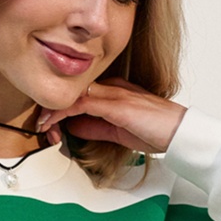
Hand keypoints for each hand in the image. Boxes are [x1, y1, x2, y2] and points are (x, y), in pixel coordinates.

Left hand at [38, 78, 186, 152]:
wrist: (180, 133)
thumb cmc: (157, 131)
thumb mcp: (118, 130)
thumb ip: (95, 127)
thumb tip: (72, 128)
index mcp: (113, 90)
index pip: (79, 94)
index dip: (59, 108)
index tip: (46, 125)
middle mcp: (112, 86)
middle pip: (72, 91)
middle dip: (51, 108)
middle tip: (39, 127)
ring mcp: (114, 93)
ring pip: (73, 95)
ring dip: (52, 111)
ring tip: (40, 126)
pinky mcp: (117, 104)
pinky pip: (82, 103)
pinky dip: (63, 112)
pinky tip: (51, 121)